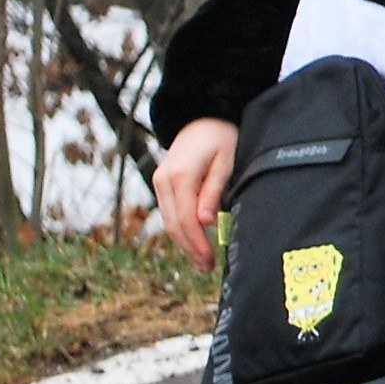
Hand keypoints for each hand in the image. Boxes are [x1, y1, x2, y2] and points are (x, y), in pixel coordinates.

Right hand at [152, 117, 239, 267]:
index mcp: (180, 176)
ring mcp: (159, 181)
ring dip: (183, 242)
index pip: (186, 220)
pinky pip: (169, 211)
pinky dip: (180, 228)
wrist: (203, 116)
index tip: (209, 260)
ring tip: (202, 260)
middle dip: (190, 249)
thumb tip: (204, 222)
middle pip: (173, 224)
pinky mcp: (161, 183)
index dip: (197, 244)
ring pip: (168, 221)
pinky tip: (194, 240)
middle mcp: (163, 180)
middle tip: (207, 266)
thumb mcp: (225, 163)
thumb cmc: (221, 138)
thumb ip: (213, 192)